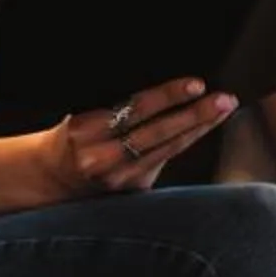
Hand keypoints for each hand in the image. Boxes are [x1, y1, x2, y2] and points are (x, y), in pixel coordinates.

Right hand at [42, 76, 236, 197]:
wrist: (51, 178)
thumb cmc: (72, 137)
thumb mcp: (84, 116)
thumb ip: (119, 108)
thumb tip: (166, 91)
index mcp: (85, 130)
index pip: (134, 109)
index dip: (168, 96)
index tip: (196, 84)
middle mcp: (101, 157)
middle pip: (157, 133)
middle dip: (195, 115)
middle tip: (224, 99)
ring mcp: (117, 179)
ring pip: (166, 150)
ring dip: (198, 129)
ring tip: (222, 111)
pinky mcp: (130, 192)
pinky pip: (164, 163)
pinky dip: (184, 144)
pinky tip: (202, 130)